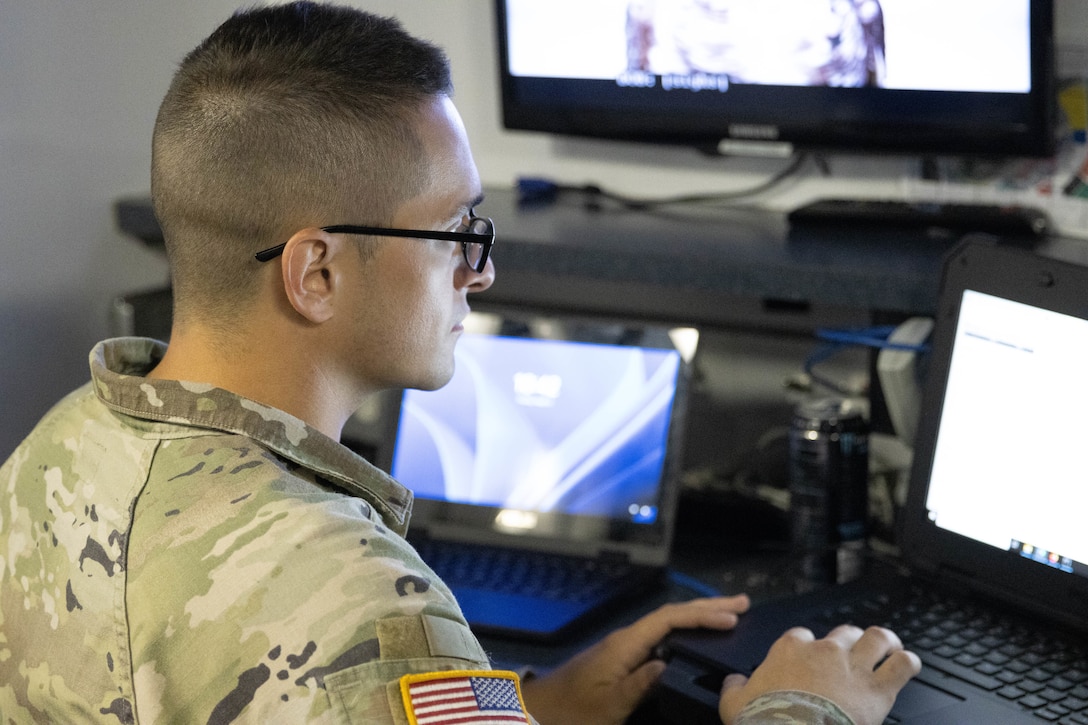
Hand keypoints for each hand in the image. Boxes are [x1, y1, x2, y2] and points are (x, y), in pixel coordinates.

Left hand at [521, 595, 749, 724]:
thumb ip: (639, 684)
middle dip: (707, 607)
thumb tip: (669, 663)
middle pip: (671, 614)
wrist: (540, 710)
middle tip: (743, 604)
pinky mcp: (622, 657)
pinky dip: (683, 630)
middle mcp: (626, 638)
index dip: (702, 616)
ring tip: (728, 614)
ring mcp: (624, 646)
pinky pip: (660, 635)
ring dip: (697, 617)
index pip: (669, 618)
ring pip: (667, 623)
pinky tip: (695, 637)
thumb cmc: (573, 711)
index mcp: (625, 644)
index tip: (733, 618)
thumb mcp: (608, 705)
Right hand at [718, 624, 920, 724]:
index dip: (808, 647)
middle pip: (844, 632)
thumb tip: (732, 683)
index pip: (803, 635)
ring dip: (885, 641)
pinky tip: (907, 665)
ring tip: (888, 646)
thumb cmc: (766, 722)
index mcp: (791, 649)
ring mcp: (854, 667)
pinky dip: (907, 663)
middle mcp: (826, 651)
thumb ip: (734, 688)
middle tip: (853, 653)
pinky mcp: (878, 690)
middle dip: (850, 641)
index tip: (809, 659)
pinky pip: (902, 666)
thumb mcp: (735, 704)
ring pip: (878, 638)